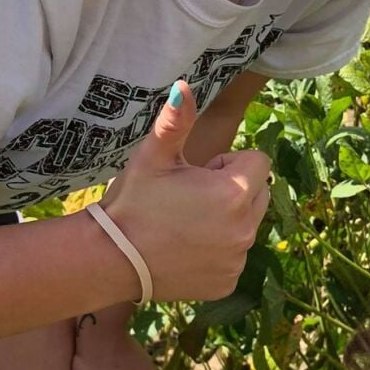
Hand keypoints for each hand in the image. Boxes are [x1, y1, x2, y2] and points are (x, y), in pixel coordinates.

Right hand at [99, 81, 271, 303]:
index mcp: (233, 192)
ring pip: (247, 226)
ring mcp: (237, 259)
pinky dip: (218, 252)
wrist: (110, 259)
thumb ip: (176, 121)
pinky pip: (234, 257)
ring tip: (186, 223)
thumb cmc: (133, 201)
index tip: (200, 173)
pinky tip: (186, 249)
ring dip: (228, 220)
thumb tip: (183, 86)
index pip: (258, 163)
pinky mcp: (227, 283)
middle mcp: (245, 229)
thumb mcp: (153, 156)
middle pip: (259, 194)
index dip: (229, 163)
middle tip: (192, 198)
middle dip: (235, 190)